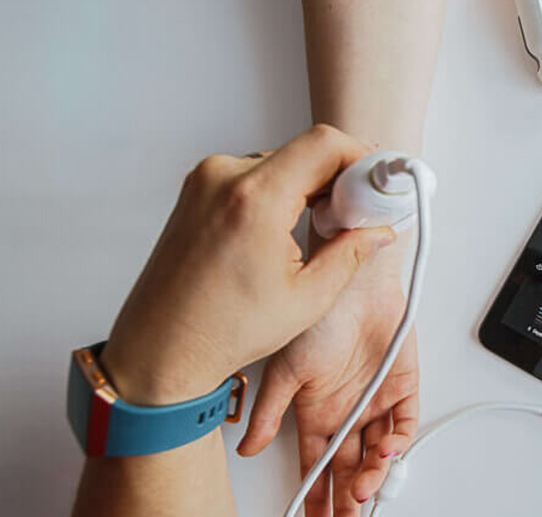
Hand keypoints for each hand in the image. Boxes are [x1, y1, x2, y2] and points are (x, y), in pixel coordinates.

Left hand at [100, 125, 395, 405]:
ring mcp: (204, 181)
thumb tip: (379, 231)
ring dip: (308, 185)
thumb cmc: (222, 330)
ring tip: (320, 227)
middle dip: (337, 177)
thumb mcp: (307, 298)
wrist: (162, 347)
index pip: (323, 144)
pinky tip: (288, 227)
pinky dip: (279, 191)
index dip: (360, 156)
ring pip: (279, 162)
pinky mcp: (196, 191)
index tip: (375, 183)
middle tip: (355, 213)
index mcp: (254, 199)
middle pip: (302, 150)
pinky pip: (252, 174)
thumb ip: (351, 254)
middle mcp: (223, 178)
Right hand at [237, 229, 418, 516]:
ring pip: (376, 453)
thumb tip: (250, 449)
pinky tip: (384, 451)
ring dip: (370, 476)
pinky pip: (404, 423)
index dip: (315, 500)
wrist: (354, 277)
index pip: (315, 468)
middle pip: (347, 470)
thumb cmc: (316, 313)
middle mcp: (346, 410)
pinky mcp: (403, 385)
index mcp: (315, 410)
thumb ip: (269, 413)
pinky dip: (397, 442)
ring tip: (362, 490)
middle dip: (345, 506)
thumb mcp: (285, 369)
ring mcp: (375, 400)